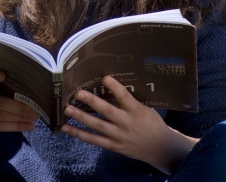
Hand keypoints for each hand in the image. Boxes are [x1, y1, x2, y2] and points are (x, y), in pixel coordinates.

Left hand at [61, 76, 197, 173]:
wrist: (160, 148)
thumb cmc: (151, 123)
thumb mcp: (145, 109)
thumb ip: (130, 100)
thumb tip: (110, 83)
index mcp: (137, 111)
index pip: (125, 97)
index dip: (115, 88)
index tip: (104, 77)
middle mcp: (127, 124)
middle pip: (107, 112)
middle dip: (91, 102)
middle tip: (77, 92)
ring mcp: (119, 136)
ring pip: (97, 126)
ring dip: (80, 117)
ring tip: (66, 108)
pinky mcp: (113, 146)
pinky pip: (94, 140)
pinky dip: (79, 134)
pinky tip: (66, 127)